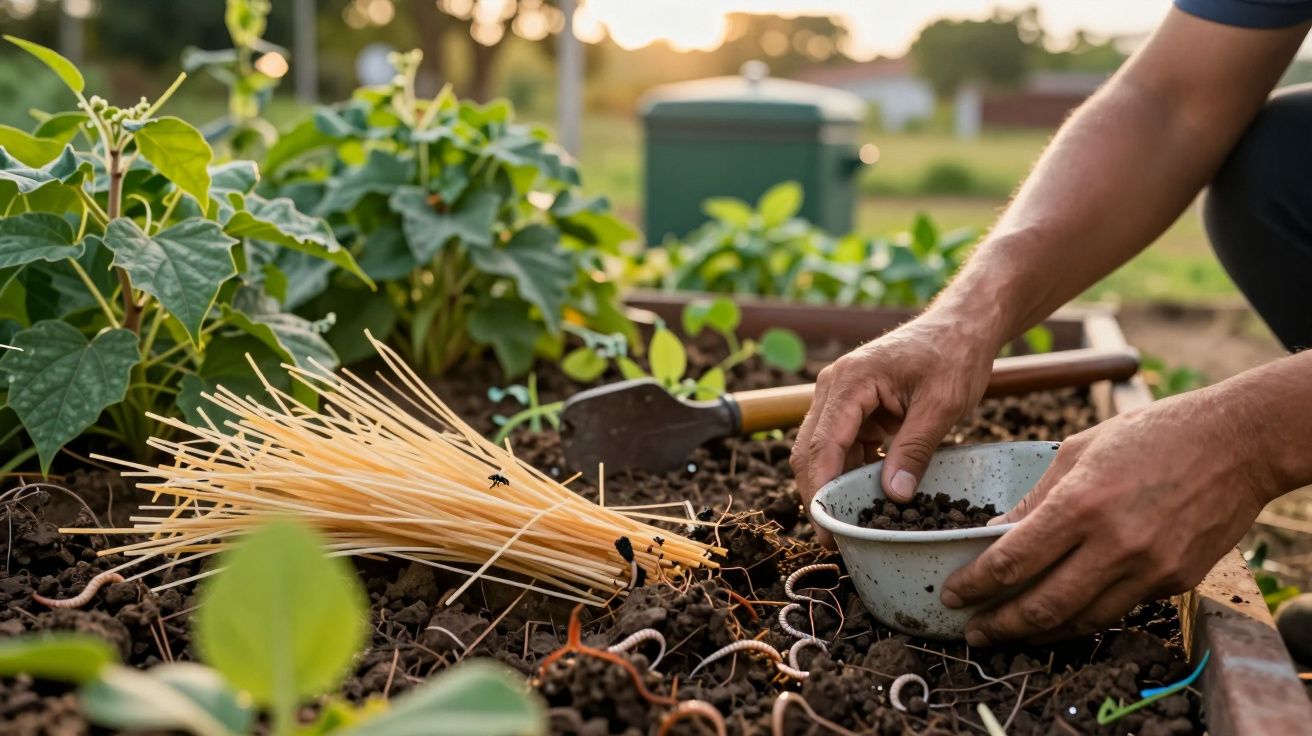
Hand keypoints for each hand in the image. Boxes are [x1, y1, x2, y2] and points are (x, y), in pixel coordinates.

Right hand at [790, 316, 994, 547]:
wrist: (961, 325)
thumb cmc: (953, 354)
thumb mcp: (942, 405)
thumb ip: (915, 450)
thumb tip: (893, 498)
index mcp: (850, 381)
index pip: (822, 445)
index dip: (820, 491)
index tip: (828, 529)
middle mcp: (834, 387)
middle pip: (810, 451)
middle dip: (818, 495)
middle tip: (835, 538)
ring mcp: (840, 397)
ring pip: (823, 452)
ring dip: (835, 486)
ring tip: (853, 524)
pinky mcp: (853, 407)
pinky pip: (843, 446)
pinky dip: (852, 472)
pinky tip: (869, 497)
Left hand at [941, 387, 1275, 645]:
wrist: (1236, 443)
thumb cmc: (1152, 434)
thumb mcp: (1079, 450)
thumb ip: (1035, 499)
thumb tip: (994, 534)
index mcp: (1081, 504)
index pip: (1012, 562)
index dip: (975, 585)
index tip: (952, 594)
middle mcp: (1114, 545)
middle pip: (1041, 606)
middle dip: (998, 625)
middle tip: (972, 632)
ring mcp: (1148, 569)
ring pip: (1079, 620)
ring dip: (1037, 634)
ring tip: (1008, 633)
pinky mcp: (1174, 582)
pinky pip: (1116, 610)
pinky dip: (1081, 618)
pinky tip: (1059, 616)